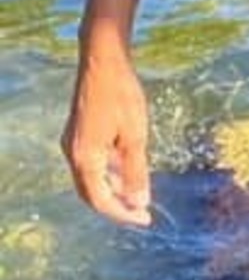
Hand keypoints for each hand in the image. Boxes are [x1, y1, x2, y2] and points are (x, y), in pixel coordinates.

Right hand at [62, 42, 152, 228]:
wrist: (102, 60)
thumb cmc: (121, 95)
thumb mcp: (134, 136)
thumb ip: (136, 172)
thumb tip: (139, 203)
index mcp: (85, 159)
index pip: (101, 201)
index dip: (123, 214)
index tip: (146, 219)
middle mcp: (73, 154)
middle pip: (92, 193)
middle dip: (117, 205)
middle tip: (141, 213)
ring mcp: (72, 142)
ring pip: (91, 178)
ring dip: (113, 189)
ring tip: (138, 193)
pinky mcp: (78, 132)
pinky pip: (91, 162)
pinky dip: (109, 172)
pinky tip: (128, 169)